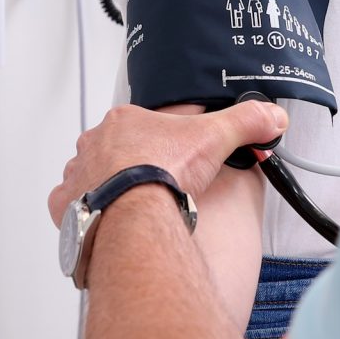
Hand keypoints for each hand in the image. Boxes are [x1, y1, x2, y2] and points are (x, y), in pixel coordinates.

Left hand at [48, 101, 287, 226]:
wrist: (133, 218)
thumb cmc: (162, 176)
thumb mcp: (216, 137)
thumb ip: (246, 122)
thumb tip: (271, 116)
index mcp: (124, 121)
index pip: (149, 123)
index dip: (169, 140)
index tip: (181, 157)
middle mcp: (94, 145)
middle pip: (118, 150)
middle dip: (138, 164)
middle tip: (163, 183)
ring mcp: (78, 177)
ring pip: (94, 178)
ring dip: (111, 189)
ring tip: (137, 207)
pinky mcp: (67, 209)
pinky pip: (73, 209)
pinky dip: (90, 216)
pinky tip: (110, 222)